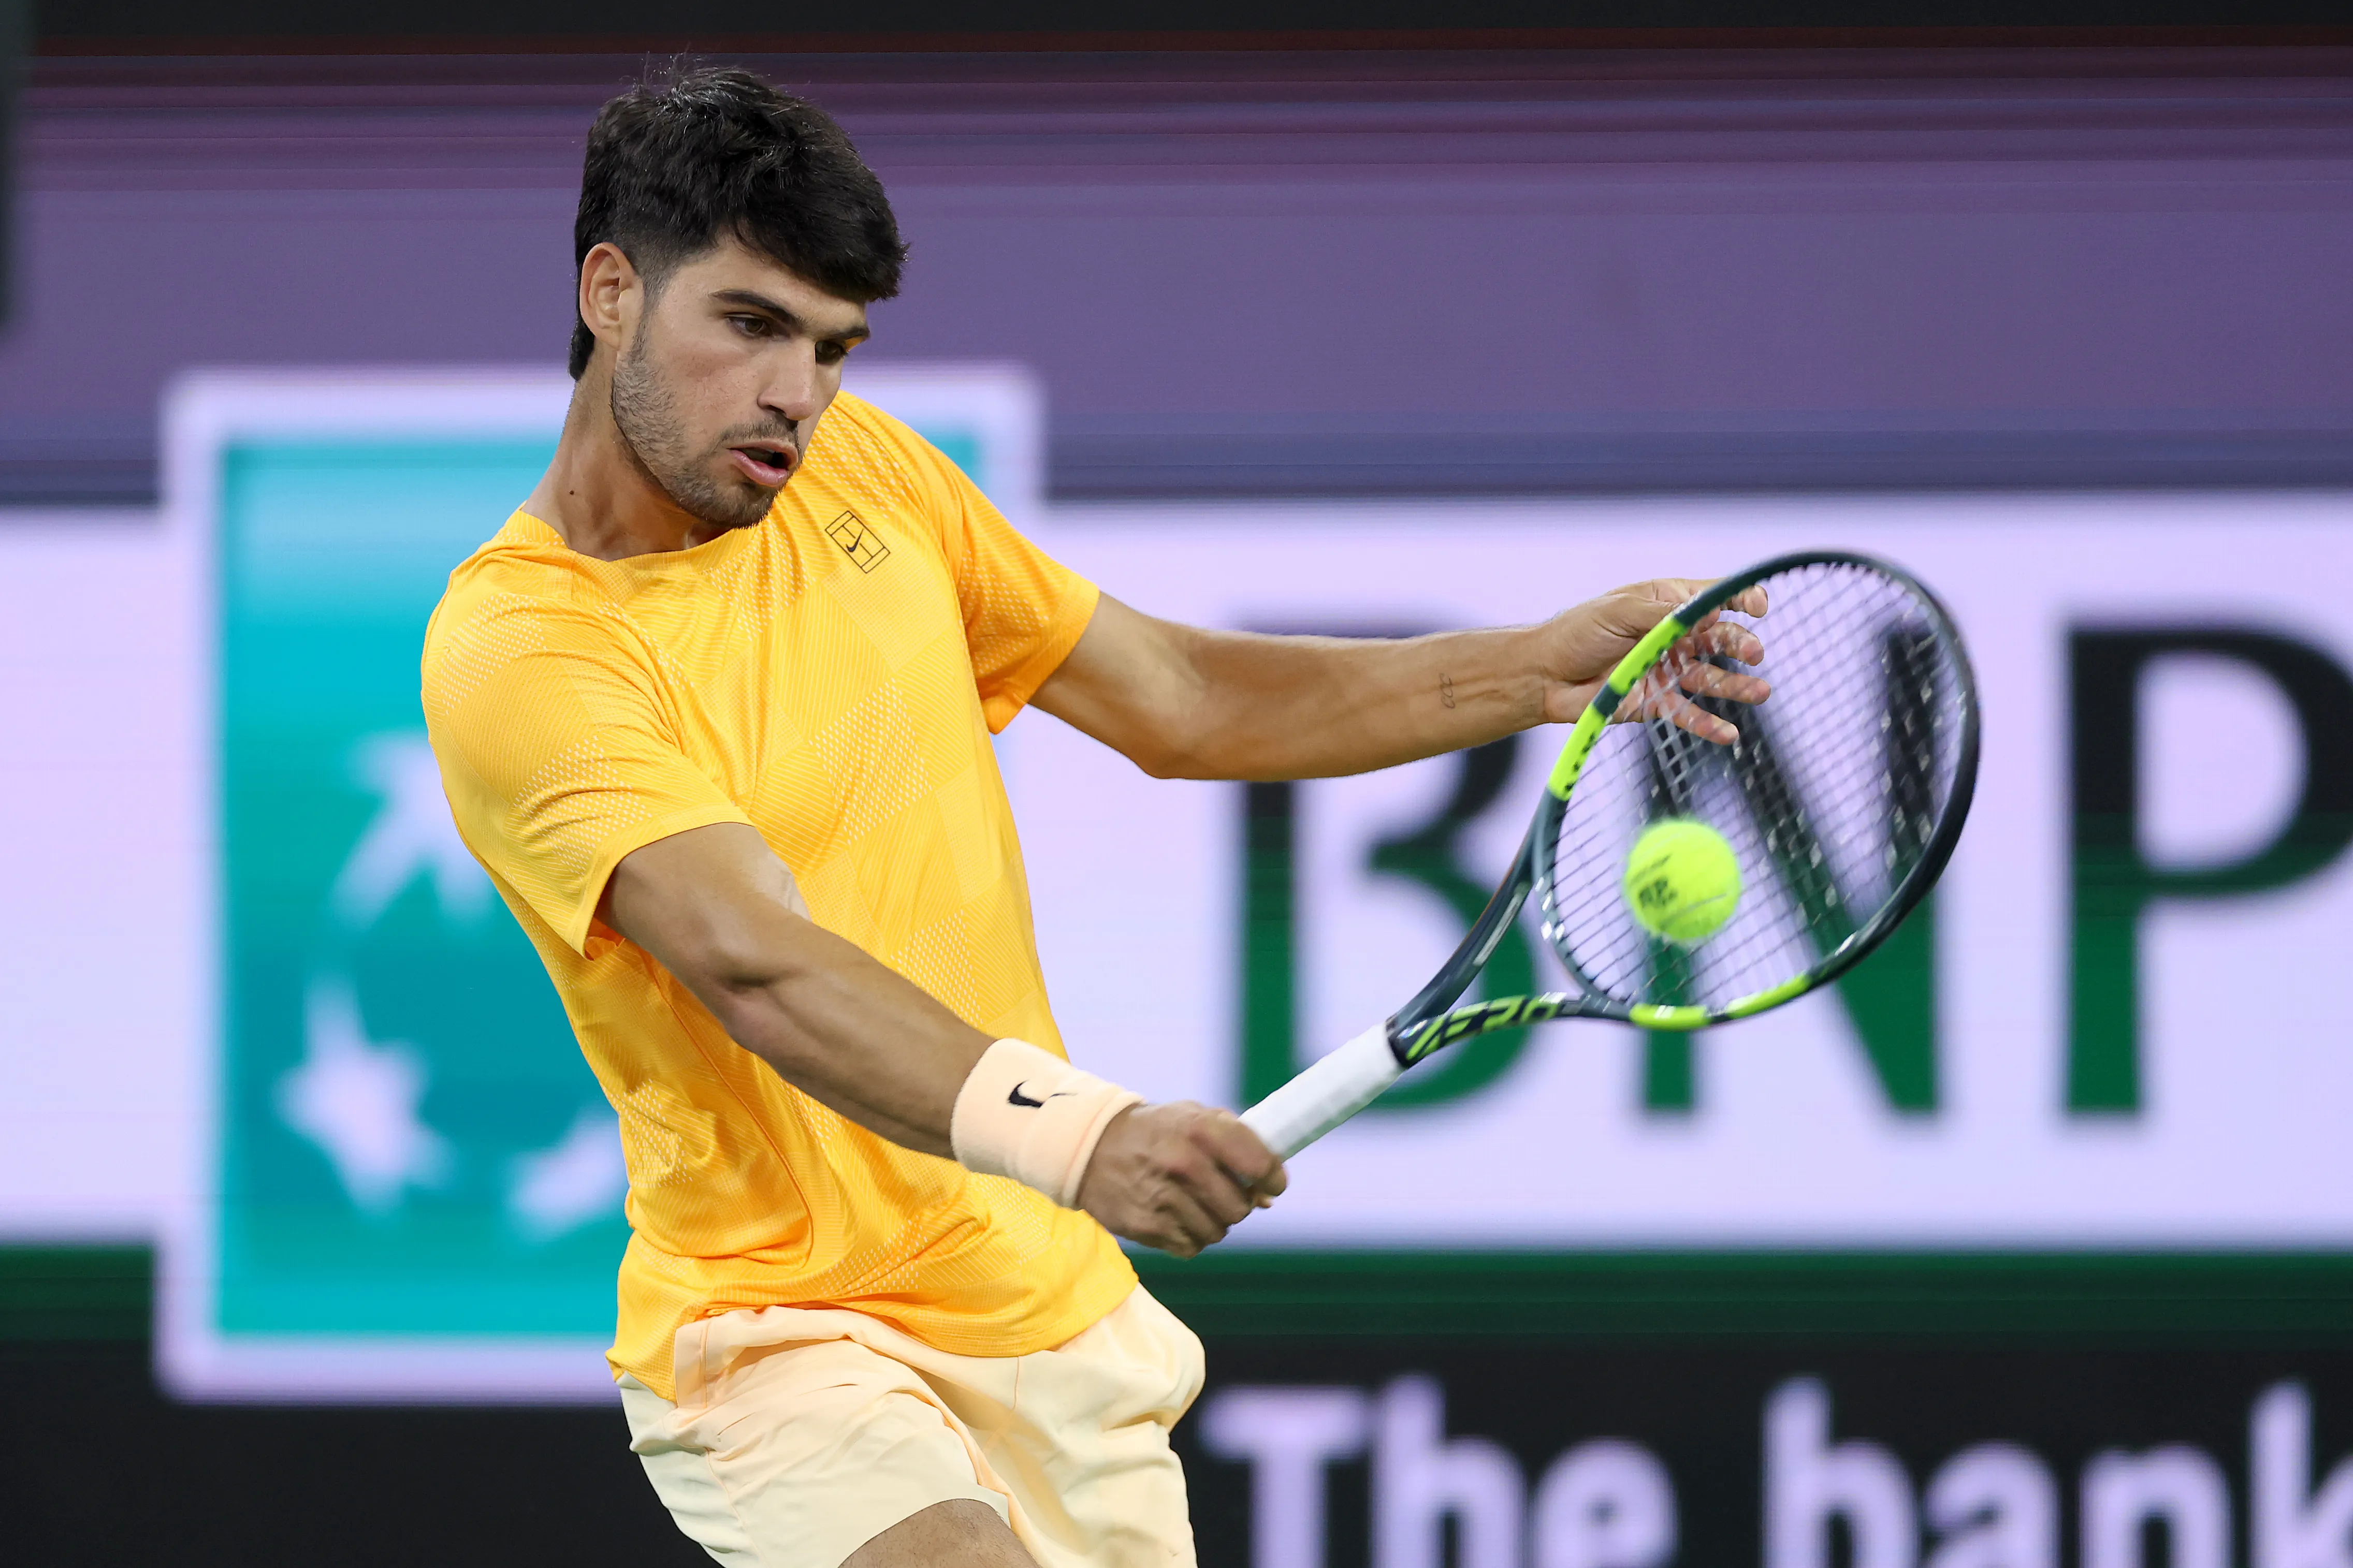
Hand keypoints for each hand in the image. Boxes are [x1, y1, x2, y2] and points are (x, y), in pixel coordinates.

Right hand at [1076, 1102, 1286, 1257]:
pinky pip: (1191, 1247)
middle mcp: (1185, 1163)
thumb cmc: (1156, 1131)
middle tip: (1223, 1193)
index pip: (1260, 1165)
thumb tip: (1268, 1196)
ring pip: (1217, 1232)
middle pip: (1240, 1207)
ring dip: (1213, 1221)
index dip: (1273, 1179)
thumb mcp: (1195, 1118)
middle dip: (1238, 1203)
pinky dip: (1189, 1237)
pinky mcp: (1147, 1226)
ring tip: (1193, 1202)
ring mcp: (1164, 1198)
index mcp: (1201, 1129)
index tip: (1270, 1184)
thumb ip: (1237, 1145)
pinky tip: (1174, 1216)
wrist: (1092, 1146)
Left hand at [1533, 578, 1771, 743]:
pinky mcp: (1655, 703)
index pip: (1713, 597)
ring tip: (1760, 692)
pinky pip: (1689, 714)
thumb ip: (1664, 613)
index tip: (1759, 606)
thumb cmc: (1576, 633)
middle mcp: (1672, 637)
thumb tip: (1711, 607)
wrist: (1543, 676)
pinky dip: (1709, 725)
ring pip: (1712, 679)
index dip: (1740, 598)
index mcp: (1665, 604)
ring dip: (1738, 686)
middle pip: (1719, 639)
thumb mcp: (1619, 611)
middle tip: (1752, 653)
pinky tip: (1730, 734)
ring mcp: (1666, 671)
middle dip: (1740, 644)